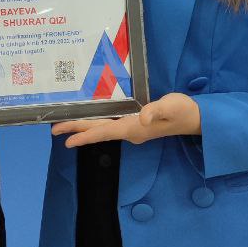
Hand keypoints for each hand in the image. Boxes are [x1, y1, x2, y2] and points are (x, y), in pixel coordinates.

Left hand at [51, 93, 200, 147]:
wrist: (194, 117)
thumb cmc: (182, 110)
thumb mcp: (170, 106)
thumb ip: (155, 110)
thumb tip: (141, 116)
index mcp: (133, 128)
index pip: (103, 132)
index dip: (84, 136)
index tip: (66, 140)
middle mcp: (129, 131)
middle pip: (98, 132)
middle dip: (76, 131)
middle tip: (54, 130)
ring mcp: (132, 130)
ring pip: (102, 129)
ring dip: (83, 128)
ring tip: (65, 126)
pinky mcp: (135, 124)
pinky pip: (109, 125)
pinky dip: (95, 123)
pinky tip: (89, 120)